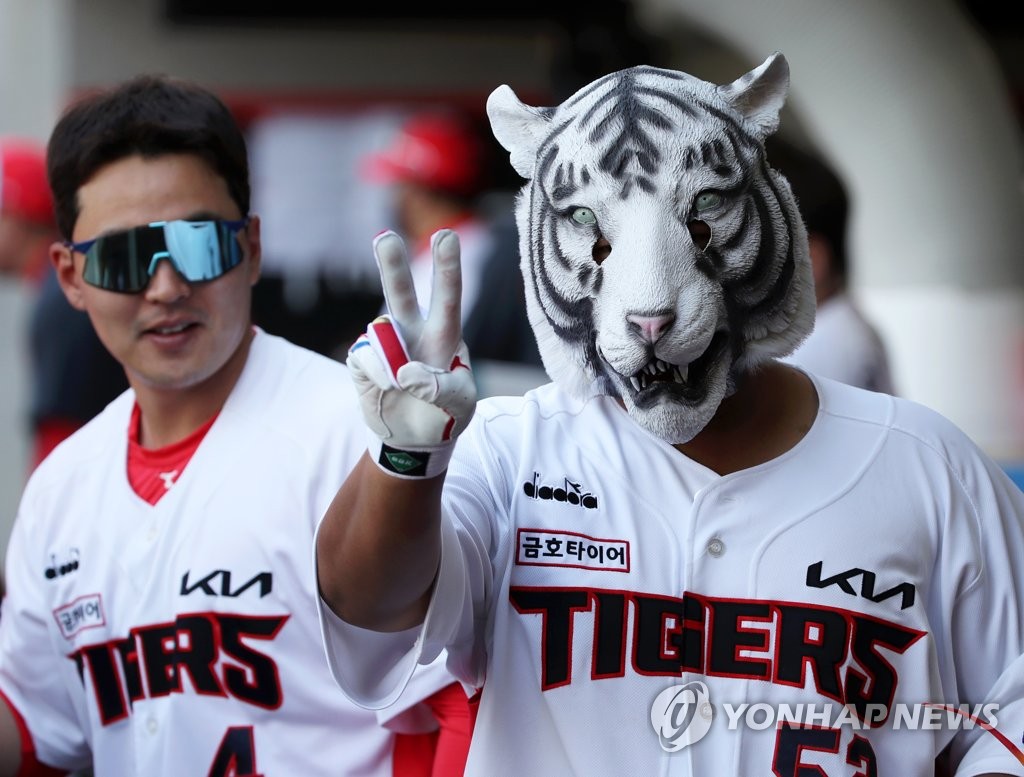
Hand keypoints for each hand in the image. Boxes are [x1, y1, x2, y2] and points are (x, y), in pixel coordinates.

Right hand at [346, 229, 476, 477]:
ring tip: (400, 387)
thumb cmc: (446, 413)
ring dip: (390, 360)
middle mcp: (413, 331)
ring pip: (379, 332)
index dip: (447, 267)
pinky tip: (387, 389)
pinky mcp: (362, 359)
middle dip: (392, 265)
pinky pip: (365, 357)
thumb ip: (440, 389)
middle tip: (385, 237)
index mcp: (444, 335)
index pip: (448, 298)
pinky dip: (377, 374)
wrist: (416, 439)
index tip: (446, 235)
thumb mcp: (461, 405)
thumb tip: (404, 374)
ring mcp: (385, 344)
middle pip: (400, 293)